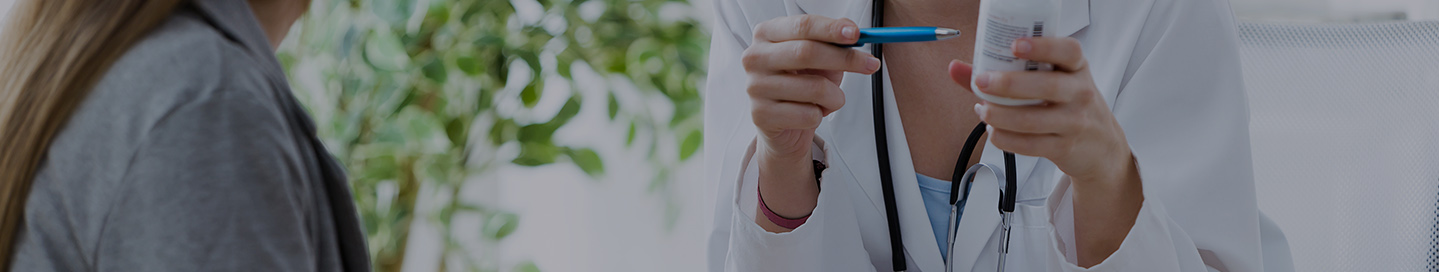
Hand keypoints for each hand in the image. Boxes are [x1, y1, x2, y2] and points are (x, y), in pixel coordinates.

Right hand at [742, 14, 879, 226]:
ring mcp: (755, 86)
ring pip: (813, 88)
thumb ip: (833, 42)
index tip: (857, 34)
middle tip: (870, 64)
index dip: (831, 29)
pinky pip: (808, 115)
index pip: (802, 26)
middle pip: (806, 52)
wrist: (784, 124)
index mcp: (766, 34)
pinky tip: (811, 114)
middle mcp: (755, 57)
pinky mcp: (760, 115)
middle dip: (845, 59)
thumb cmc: (801, 84)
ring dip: (836, 96)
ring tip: (831, 99)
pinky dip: (820, 116)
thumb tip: (852, 32)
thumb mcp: (819, 58)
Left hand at [948, 37, 1133, 183]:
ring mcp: (1075, 122)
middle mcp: (1080, 93)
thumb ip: (1004, 72)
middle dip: (1009, 84)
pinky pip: (1029, 144)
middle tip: (982, 82)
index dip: (1042, 46)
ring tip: (983, 110)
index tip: (1015, 46)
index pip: (1068, 51)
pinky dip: (1005, 138)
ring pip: (1032, 119)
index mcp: (1077, 68)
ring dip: (1000, 115)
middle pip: (1046, 86)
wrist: (1100, 147)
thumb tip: (956, 68)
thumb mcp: (1050, 81)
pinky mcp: (1064, 148)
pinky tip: (994, 130)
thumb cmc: (1069, 105)